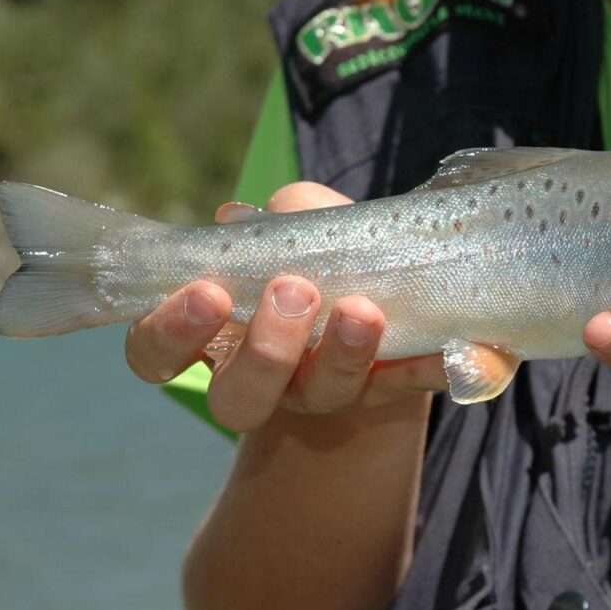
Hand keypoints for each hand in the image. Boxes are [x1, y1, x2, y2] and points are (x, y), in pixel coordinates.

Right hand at [125, 182, 449, 431]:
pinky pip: (406, 386)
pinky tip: (453, 345)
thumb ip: (289, 213)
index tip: (205, 292)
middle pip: (237, 396)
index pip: (157, 353)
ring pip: (318, 395)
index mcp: (216, 335)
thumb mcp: (300, 225)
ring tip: (363, 311)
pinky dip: (427, 364)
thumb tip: (277, 213)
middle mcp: (259, 378)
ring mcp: (321, 392)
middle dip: (264, 349)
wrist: (379, 303)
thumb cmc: (318, 257)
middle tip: (294, 291)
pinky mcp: (385, 392)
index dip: (169, 332)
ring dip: (341, 355)